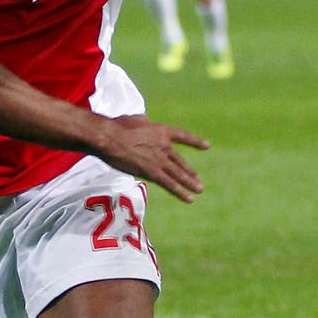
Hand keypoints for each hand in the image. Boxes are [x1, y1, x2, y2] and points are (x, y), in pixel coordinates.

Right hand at [95, 114, 209, 202]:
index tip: (207, 146)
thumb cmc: (117, 126)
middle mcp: (164, 146)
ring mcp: (160, 160)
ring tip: (199, 189)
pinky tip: (190, 199)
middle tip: (197, 179)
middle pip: (180, 161)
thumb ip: (143, 121)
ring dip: (190, 182)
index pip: (182, 136)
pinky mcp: (153, 172)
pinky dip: (181, 192)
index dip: (195, 142)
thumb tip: (144, 119)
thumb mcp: (134, 119)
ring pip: (178, 174)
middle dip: (189, 171)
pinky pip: (170, 184)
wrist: (110, 138)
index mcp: (161, 131)